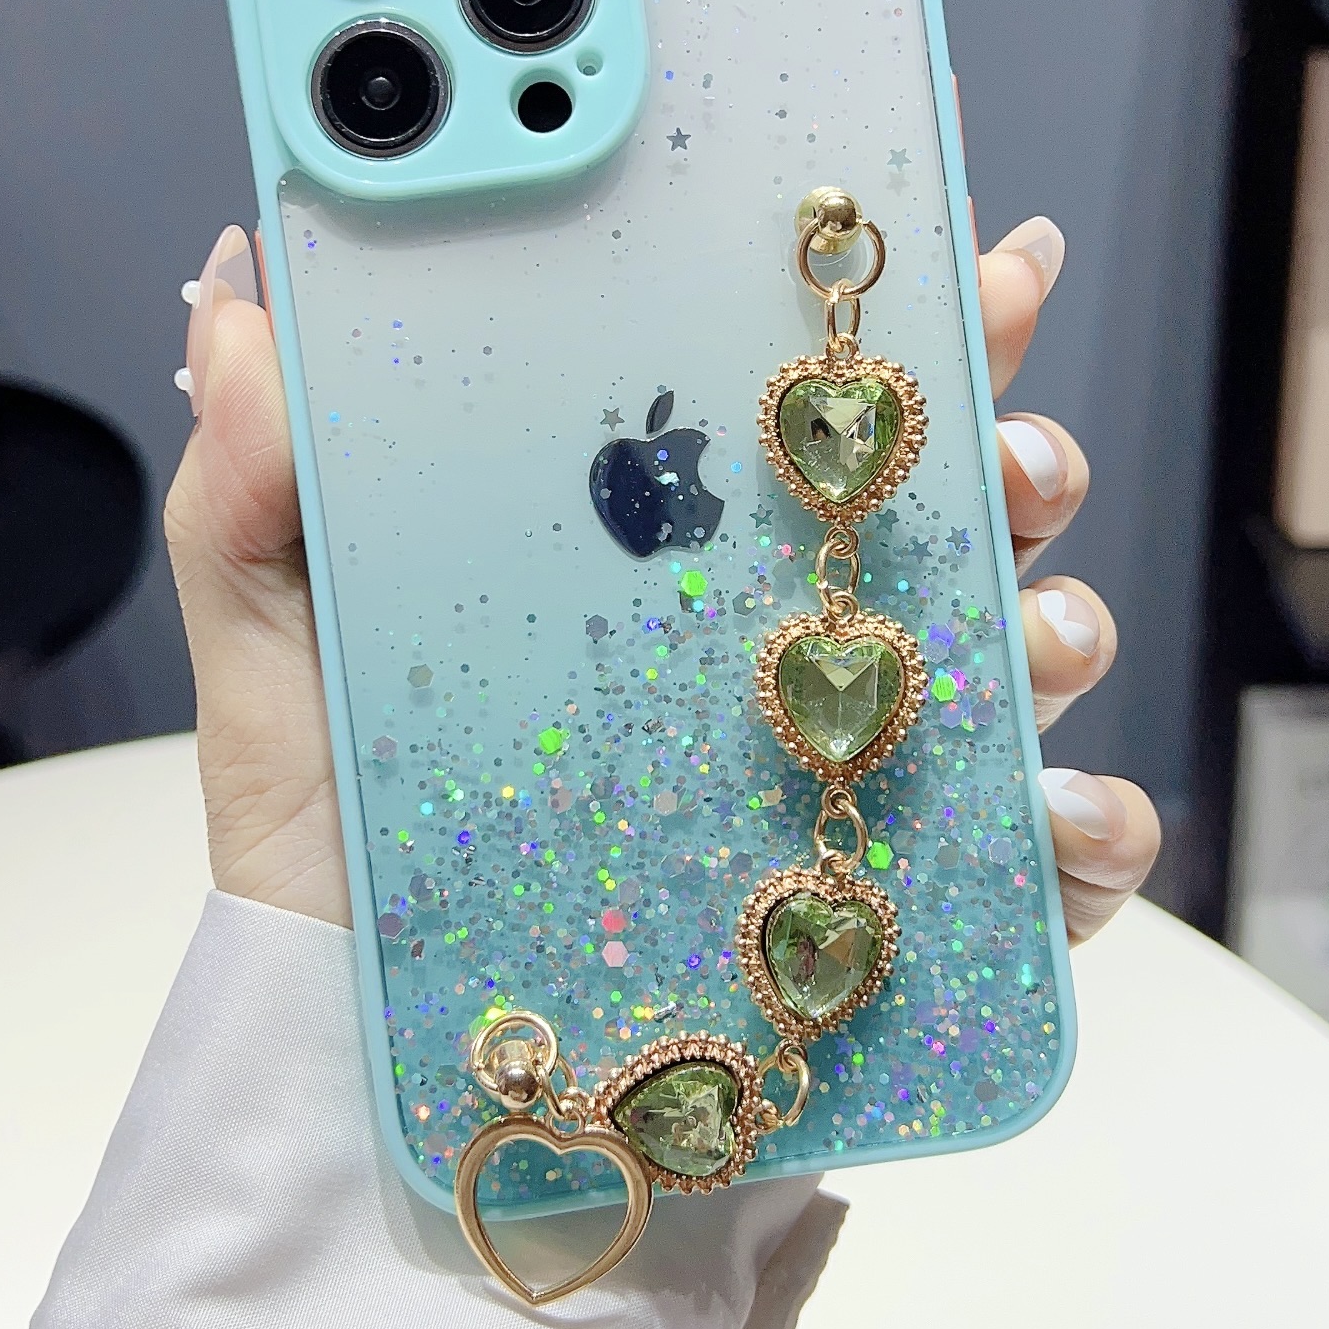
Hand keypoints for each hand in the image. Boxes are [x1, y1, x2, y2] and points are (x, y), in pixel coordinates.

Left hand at [165, 213, 1158, 942]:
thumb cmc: (343, 849)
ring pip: (1030, 654)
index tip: (966, 253)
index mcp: (673, 558)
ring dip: (1063, 622)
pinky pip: (1052, 864)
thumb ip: (258, 475)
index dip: (901, 323)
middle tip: (1008, 444)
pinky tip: (1052, 824)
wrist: (381, 1075)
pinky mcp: (900, 914)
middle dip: (1019, 447)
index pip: (806, 411)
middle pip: (955, 507)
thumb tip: (238, 272)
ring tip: (1022, 634)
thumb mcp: (285, 646)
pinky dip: (1090, 833)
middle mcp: (786, 643)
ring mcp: (858, 772)